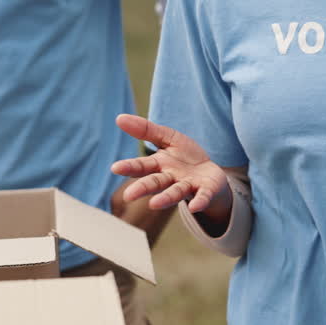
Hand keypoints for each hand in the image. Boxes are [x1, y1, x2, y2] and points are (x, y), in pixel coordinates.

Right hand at [111, 114, 230, 220]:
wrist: (210, 173)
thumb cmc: (185, 156)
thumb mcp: (168, 138)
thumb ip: (147, 130)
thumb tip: (119, 118)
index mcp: (159, 165)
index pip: (142, 166)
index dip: (129, 167)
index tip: (115, 168)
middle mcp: (170, 178)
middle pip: (155, 183)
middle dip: (142, 188)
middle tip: (128, 196)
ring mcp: (188, 186)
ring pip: (175, 192)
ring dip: (165, 198)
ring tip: (154, 204)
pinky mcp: (205, 191)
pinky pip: (202, 197)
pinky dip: (199, 201)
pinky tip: (194, 206)